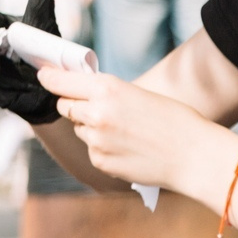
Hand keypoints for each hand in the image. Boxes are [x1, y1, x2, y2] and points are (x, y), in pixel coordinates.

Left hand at [38, 63, 237, 202]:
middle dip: (73, 104)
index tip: (43, 75)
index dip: (49, 78)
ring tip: (124, 131)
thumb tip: (81, 91)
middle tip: (92, 106)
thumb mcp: (137, 93)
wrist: (194, 155)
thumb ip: (106, 92)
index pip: (60, 81)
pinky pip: (92, 150)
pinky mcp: (100, 161)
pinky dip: (103, 148)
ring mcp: (96, 140)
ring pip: (79, 129)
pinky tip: (128, 148)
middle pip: (64, 105)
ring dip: (91, 127)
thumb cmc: (174, 120)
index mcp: (107, 89)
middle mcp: (96, 113)